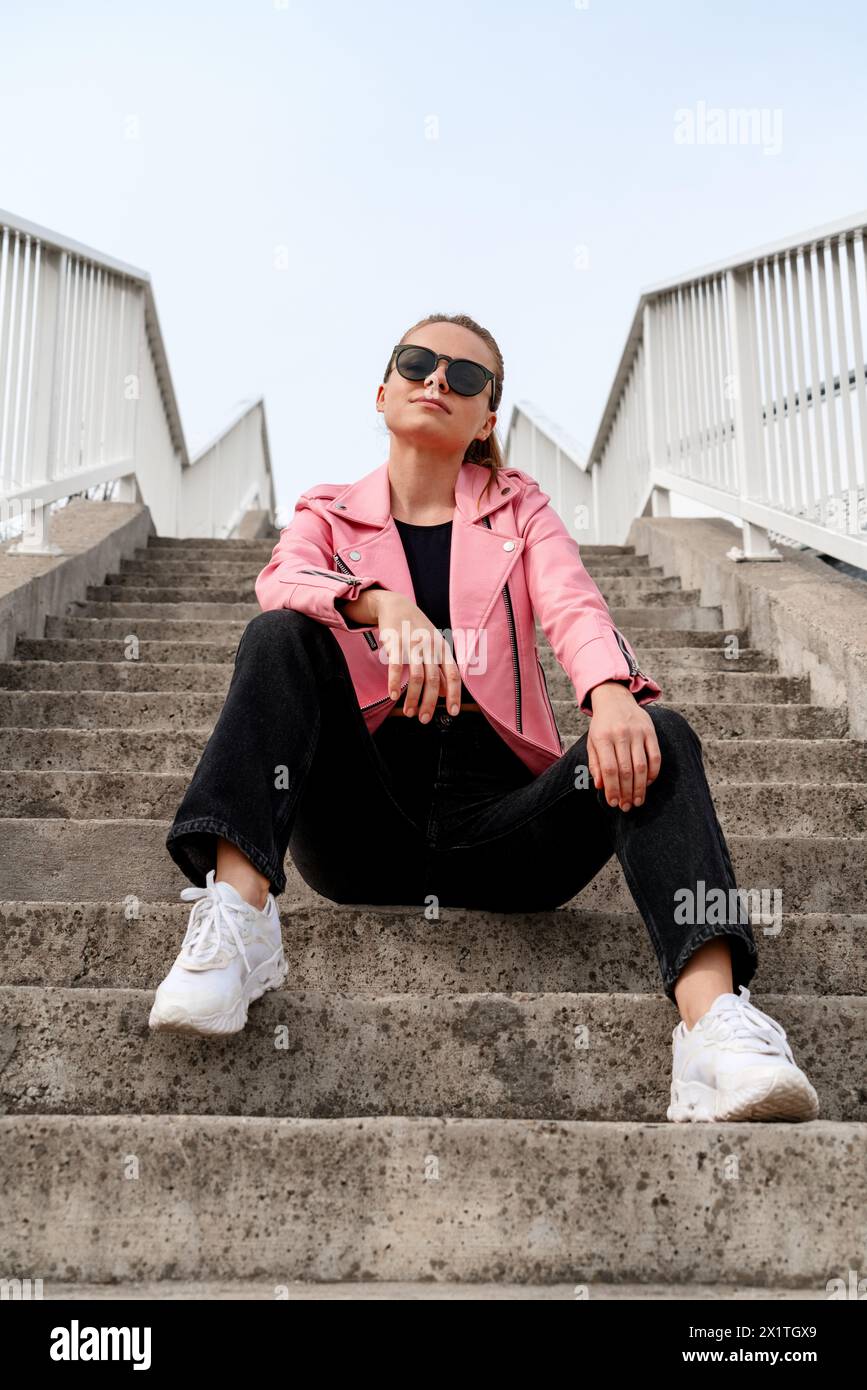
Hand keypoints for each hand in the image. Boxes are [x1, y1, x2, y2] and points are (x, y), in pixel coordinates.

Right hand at [369, 590, 462, 721]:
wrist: (396, 604)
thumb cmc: (417, 629)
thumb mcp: (434, 646)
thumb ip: (440, 668)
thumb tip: (446, 692)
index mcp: (442, 649)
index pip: (453, 675)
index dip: (454, 695)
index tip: (452, 712)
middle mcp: (430, 647)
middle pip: (433, 680)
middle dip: (430, 703)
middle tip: (424, 719)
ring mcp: (413, 644)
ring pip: (417, 677)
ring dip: (412, 698)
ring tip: (409, 712)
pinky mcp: (395, 643)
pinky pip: (396, 667)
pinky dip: (395, 683)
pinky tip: (393, 696)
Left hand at [586, 682, 660, 810]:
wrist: (615, 699)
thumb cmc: (602, 726)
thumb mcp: (592, 742)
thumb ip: (595, 764)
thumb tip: (600, 786)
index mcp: (603, 738)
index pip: (609, 769)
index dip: (612, 789)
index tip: (613, 803)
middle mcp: (621, 735)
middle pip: (626, 770)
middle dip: (627, 792)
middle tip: (627, 807)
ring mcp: (638, 733)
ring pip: (641, 766)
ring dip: (641, 787)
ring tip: (638, 801)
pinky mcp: (651, 732)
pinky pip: (655, 756)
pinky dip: (653, 773)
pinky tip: (648, 784)